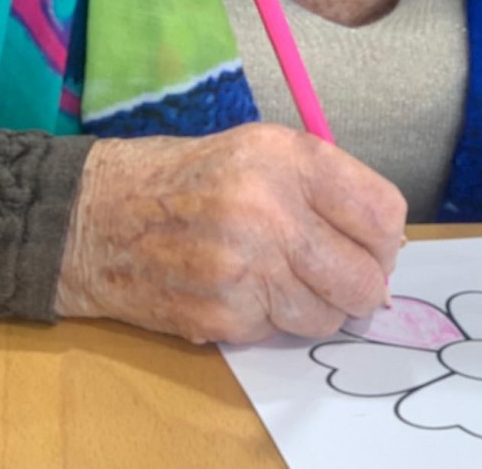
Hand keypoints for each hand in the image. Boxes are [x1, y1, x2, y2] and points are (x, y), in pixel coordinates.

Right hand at [55, 123, 406, 343]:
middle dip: (363, 283)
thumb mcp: (257, 148)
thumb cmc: (183, 177)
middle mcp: (269, 210)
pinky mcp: (222, 316)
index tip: (373, 242)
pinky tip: (246, 289)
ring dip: (319, 305)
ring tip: (285, 277)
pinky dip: (275, 318)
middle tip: (339, 272)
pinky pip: (283, 332)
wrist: (95, 216)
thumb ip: (322, 184)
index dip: (385, 236)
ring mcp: (244, 268)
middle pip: (366, 278)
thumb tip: (384, 241)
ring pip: (330, 317)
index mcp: (284, 156)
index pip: (382, 213)